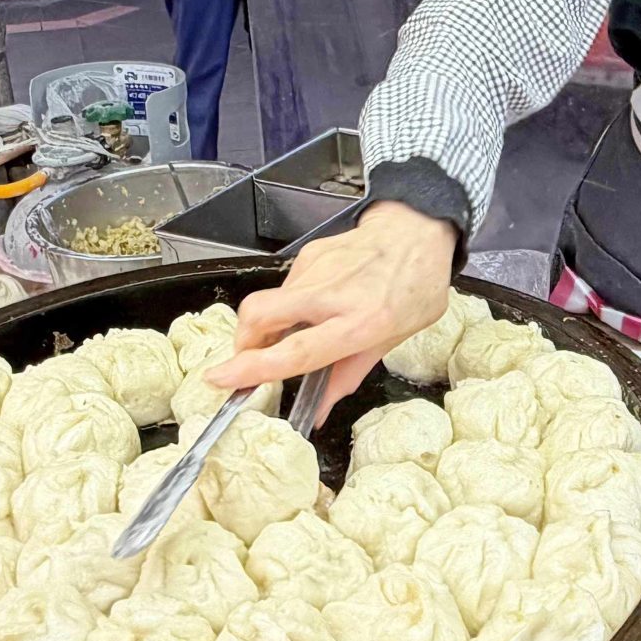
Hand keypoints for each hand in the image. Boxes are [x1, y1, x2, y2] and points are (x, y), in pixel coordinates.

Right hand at [206, 202, 458, 422]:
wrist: (417, 230)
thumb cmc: (415, 287)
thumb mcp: (393, 340)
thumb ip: (349, 374)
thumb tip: (318, 410)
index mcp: (362, 323)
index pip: (297, 351)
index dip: (255, 368)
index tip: (223, 378)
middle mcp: (333, 294)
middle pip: (259, 315)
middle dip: (242, 342)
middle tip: (253, 358)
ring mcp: (317, 269)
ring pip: (268, 302)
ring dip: (270, 325)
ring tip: (298, 330)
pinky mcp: (308, 254)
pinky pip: (285, 288)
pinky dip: (288, 305)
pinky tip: (314, 305)